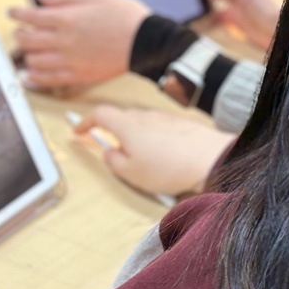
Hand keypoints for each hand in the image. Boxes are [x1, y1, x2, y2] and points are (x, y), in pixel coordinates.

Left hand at [8, 0, 149, 90]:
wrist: (147, 42)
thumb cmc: (125, 15)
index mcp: (67, 19)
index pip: (31, 16)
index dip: (17, 13)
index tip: (11, 12)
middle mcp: (64, 41)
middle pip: (28, 40)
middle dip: (19, 34)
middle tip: (19, 30)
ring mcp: (70, 61)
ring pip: (34, 61)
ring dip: (26, 55)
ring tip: (27, 50)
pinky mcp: (79, 76)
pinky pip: (49, 80)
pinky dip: (34, 78)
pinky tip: (27, 75)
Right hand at [74, 105, 234, 197]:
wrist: (209, 158)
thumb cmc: (169, 167)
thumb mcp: (131, 174)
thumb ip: (114, 162)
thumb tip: (110, 153)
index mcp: (126, 125)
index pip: (99, 114)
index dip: (86, 121)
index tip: (79, 130)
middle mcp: (144, 116)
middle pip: (121, 118)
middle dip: (113, 132)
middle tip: (112, 150)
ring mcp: (164, 117)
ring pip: (142, 124)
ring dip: (136, 138)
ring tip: (143, 161)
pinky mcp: (181, 124)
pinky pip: (160, 129)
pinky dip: (155, 140)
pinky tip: (164, 158)